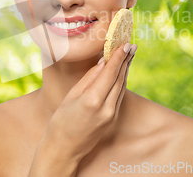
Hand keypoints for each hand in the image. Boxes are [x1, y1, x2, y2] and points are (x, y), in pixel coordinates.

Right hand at [43, 42, 137, 160]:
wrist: (64, 148)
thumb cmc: (61, 120)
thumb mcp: (72, 95)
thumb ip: (90, 78)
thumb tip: (103, 62)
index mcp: (93, 100)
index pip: (110, 73)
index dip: (118, 57)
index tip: (125, 44)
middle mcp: (106, 108)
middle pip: (120, 78)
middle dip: (126, 60)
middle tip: (130, 45)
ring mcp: (112, 115)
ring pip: (122, 87)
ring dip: (126, 70)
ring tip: (129, 55)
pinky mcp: (113, 119)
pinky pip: (119, 95)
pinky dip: (121, 81)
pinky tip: (122, 72)